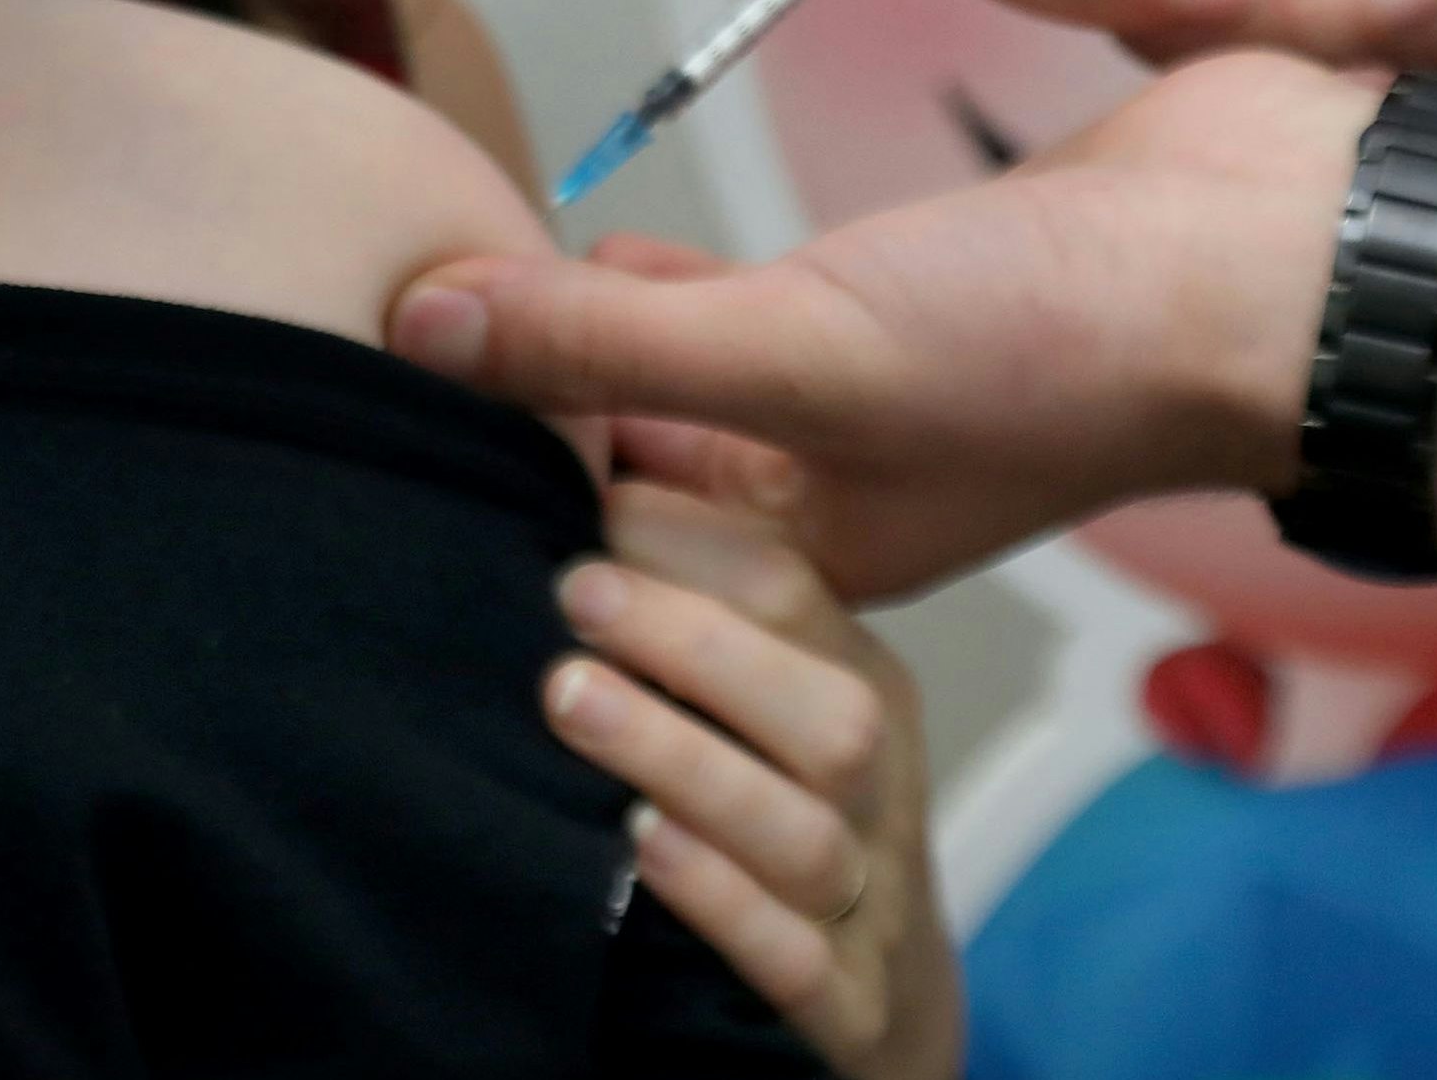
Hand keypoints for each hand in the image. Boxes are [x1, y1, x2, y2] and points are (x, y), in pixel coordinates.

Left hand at [399, 52, 1367, 603]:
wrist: (1288, 256)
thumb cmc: (1075, 351)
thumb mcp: (801, 351)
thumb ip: (604, 336)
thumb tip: (414, 323)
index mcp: (814, 544)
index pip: (616, 514)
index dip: (513, 456)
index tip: (399, 403)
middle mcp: (847, 476)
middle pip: (651, 441)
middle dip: (548, 394)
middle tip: (417, 335)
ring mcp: (888, 382)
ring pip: (706, 363)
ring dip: (615, 328)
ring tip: (491, 290)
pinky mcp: (923, 286)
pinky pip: (777, 285)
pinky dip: (699, 263)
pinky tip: (629, 236)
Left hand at [546, 455, 956, 1076]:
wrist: (872, 1002)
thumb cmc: (775, 808)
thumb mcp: (758, 695)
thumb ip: (685, 594)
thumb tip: (563, 428)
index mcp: (857, 682)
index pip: (798, 592)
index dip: (693, 539)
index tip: (589, 492)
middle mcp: (874, 785)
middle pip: (825, 705)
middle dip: (693, 642)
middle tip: (572, 593)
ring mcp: (867, 900)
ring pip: (802, 829)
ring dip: (684, 758)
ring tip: (572, 703)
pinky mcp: (843, 1009)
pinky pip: (795, 958)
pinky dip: (720, 902)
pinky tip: (641, 853)